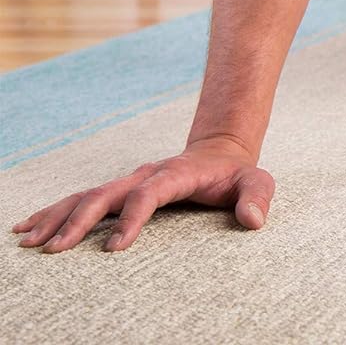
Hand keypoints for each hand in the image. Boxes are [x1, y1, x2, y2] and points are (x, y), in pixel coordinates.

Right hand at [11, 136, 273, 252]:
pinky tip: (29, 226)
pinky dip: (55, 212)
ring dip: (57, 217)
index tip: (115, 248)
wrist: (221, 153)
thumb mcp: (256, 182)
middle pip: (106, 194)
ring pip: (87, 195)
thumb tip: (254, 220)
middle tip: (55, 250)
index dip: (132, 219)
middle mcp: (146, 175)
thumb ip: (257, 198)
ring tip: (29, 239)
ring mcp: (130, 181)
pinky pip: (82, 199)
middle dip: (79, 221)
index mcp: (175, 174)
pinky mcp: (120, 189)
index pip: (148, 194)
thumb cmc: (237, 175)